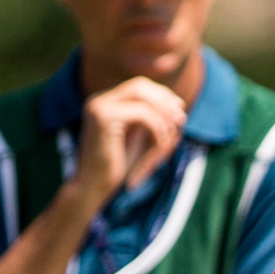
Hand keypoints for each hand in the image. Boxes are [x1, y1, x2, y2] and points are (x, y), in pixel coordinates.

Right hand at [75, 78, 187, 199]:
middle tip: (181, 119)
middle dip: (164, 100)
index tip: (179, 110)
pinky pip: (143, 113)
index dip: (161, 95)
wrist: (93, 188)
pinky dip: (157, 127)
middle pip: (140, 85)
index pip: (138, 86)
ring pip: (142, 95)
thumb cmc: (115, 169)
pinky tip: (161, 142)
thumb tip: (178, 105)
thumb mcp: (139, 139)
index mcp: (104, 103)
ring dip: (162, 113)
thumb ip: (153, 120)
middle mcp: (99, 100)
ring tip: (173, 132)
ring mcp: (99, 106)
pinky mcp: (104, 118)